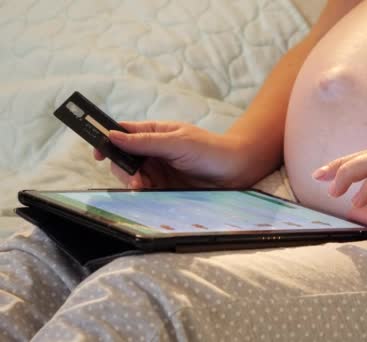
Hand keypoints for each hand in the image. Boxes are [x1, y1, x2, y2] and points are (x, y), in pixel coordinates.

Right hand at [94, 121, 247, 188]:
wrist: (236, 171)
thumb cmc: (210, 149)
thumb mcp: (177, 142)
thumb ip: (145, 142)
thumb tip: (112, 136)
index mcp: (154, 133)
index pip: (122, 133)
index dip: (107, 140)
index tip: (98, 152)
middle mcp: (153, 151)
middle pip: (122, 158)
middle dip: (122, 168)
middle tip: (133, 178)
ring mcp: (158, 170)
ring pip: (131, 176)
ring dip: (132, 182)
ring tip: (144, 188)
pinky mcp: (164, 187)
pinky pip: (145, 190)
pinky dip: (142, 193)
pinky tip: (149, 193)